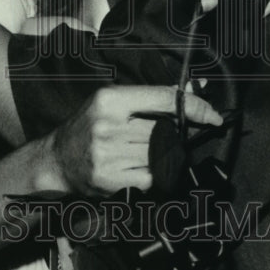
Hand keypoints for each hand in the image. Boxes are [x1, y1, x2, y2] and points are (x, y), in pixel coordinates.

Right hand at [40, 83, 221, 197]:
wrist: (56, 161)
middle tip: (169, 136)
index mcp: (109, 99)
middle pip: (165, 130)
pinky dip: (152, 173)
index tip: (213, 116)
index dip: (194, 107)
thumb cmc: (89, 126)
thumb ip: (151, 97)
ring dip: (162, 154)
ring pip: (160, 154)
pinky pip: (150, 176)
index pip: (163, 99)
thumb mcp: (113, 102)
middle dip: (174, 134)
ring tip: (144, 151)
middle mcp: (108, 126)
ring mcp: (108, 155)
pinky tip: (136, 167)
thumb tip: (193, 89)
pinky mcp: (110, 180)